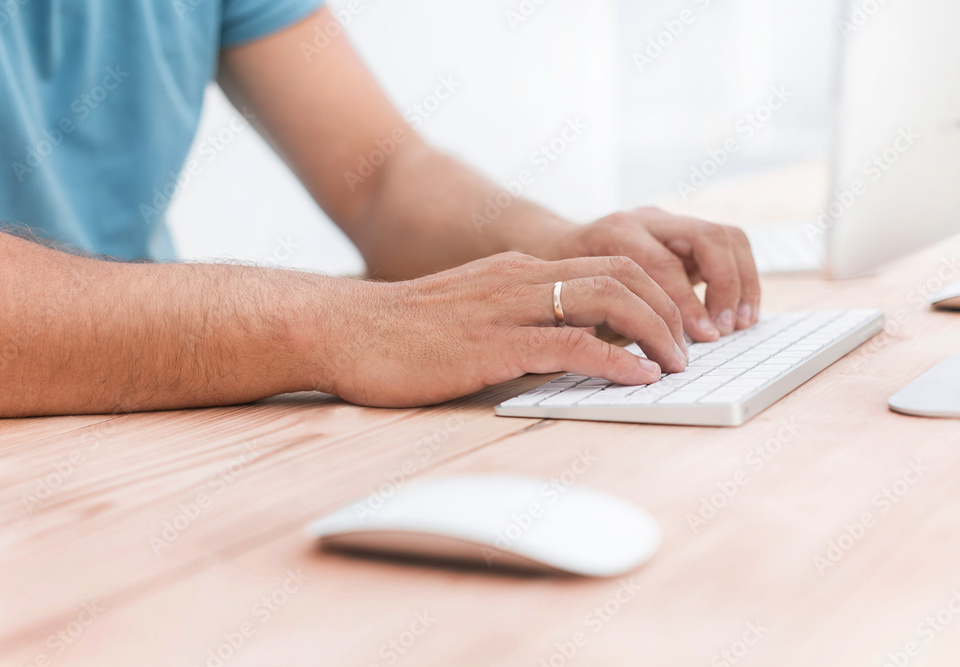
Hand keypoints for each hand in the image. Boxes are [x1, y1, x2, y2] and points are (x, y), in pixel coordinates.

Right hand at [316, 252, 687, 406]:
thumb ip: (514, 320)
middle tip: (690, 345)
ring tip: (677, 363)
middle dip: (669, 307)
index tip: (675, 326)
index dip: (653, 292)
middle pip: (621, 273)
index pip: (606, 265)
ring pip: (606, 300)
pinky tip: (638, 377)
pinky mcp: (492, 344)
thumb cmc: (398, 332)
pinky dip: (616, 359)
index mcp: (516, 270)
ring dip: (656, 331)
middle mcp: (519, 278)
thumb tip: (562, 348)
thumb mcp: (468, 313)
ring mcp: (507, 308)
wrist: (341, 329)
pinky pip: (570, 343)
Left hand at [557, 207, 760, 340]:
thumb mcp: (573, 299)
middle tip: (726, 330)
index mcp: (616, 233)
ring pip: (725, 237)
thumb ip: (601, 321)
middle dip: (724, 286)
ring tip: (742, 323)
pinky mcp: (688, 234)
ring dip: (742, 281)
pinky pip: (729, 247)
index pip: (663, 265)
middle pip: (706, 237)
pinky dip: (742, 279)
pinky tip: (740, 313)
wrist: (559, 248)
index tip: (702, 338)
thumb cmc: (564, 282)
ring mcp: (671, 223)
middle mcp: (648, 220)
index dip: (686, 303)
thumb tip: (634, 363)